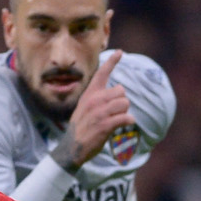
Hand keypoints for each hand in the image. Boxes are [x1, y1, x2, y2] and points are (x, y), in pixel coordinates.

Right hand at [62, 52, 133, 167]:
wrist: (71, 148)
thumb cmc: (81, 128)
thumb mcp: (84, 108)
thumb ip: (97, 99)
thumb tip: (118, 93)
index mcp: (89, 94)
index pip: (101, 73)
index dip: (112, 62)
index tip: (121, 52)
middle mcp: (94, 100)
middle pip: (121, 91)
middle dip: (122, 102)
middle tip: (114, 113)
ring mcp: (99, 112)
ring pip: (125, 103)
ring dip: (125, 112)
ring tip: (117, 120)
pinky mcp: (105, 125)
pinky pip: (126, 117)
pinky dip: (129, 121)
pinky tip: (123, 125)